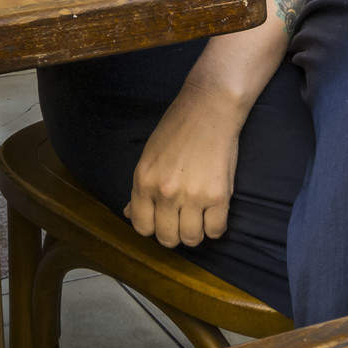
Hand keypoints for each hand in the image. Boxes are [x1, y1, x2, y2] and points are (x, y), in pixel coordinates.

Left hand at [126, 81, 241, 247]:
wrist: (208, 108)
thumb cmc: (176, 128)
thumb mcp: (149, 156)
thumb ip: (139, 188)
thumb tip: (129, 213)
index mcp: (143, 180)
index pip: (141, 226)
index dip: (151, 226)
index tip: (160, 219)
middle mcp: (165, 192)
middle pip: (167, 238)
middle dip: (173, 233)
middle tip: (181, 218)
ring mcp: (193, 196)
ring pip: (191, 239)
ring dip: (195, 232)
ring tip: (198, 215)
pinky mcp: (219, 196)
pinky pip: (216, 231)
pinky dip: (215, 226)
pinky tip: (213, 212)